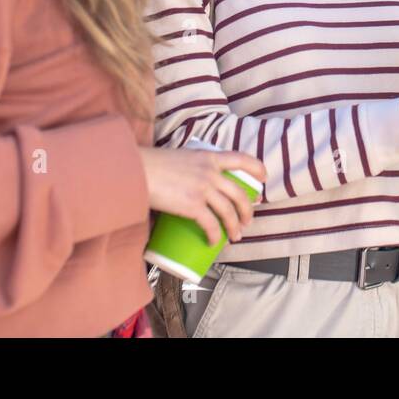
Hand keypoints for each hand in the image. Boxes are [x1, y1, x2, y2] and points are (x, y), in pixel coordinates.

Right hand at [138, 145, 267, 245]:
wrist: (134, 171)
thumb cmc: (150, 165)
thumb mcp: (178, 158)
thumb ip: (189, 168)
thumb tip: (189, 185)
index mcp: (207, 156)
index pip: (241, 158)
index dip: (257, 168)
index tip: (264, 177)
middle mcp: (210, 171)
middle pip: (239, 192)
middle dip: (247, 209)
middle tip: (247, 220)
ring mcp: (203, 188)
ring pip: (229, 211)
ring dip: (235, 226)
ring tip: (235, 236)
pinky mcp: (193, 205)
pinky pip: (211, 224)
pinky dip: (215, 235)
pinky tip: (213, 241)